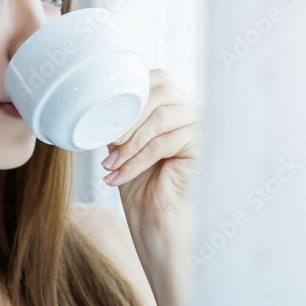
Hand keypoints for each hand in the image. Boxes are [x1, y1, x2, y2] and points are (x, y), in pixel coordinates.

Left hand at [100, 68, 202, 241]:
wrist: (158, 226)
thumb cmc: (144, 190)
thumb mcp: (125, 147)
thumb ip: (121, 121)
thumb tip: (101, 102)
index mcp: (177, 107)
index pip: (156, 79)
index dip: (130, 96)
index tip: (107, 123)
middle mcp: (194, 113)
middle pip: (160, 91)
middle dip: (129, 118)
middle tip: (110, 144)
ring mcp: (203, 128)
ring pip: (160, 118)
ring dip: (130, 143)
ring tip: (112, 165)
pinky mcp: (204, 148)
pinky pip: (164, 143)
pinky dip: (136, 160)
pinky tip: (120, 176)